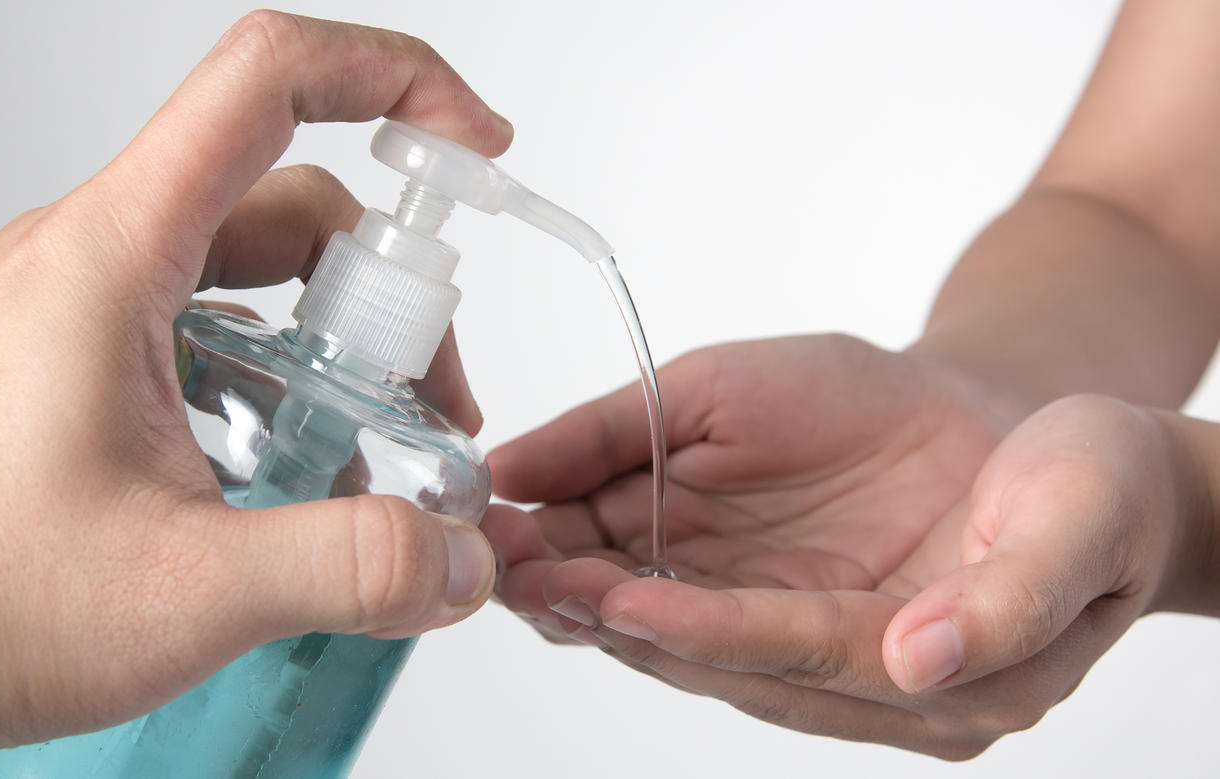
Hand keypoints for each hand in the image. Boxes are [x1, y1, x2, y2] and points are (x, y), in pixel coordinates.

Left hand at [0, 12, 509, 749]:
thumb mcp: (181, 590)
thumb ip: (346, 567)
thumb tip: (457, 558)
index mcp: (110, 258)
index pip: (267, 85)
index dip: (393, 80)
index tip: (476, 141)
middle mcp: (97, 258)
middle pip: (297, 205)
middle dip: (391, 295)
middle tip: (434, 403)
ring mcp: (90, 308)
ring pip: (263, 272)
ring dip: (342, 347)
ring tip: (372, 453)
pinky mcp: (91, 360)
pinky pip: (219, 326)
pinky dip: (286, 381)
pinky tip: (298, 474)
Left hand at [484, 339, 1198, 756]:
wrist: (1058, 435)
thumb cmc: (1088, 474)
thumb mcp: (1077, 518)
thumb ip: (1005, 603)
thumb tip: (913, 664)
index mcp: (940, 667)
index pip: (806, 656)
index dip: (713, 631)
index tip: (619, 600)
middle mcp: (860, 673)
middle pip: (721, 658)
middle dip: (613, 617)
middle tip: (519, 573)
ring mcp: (814, 634)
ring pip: (686, 632)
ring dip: (593, 597)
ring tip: (510, 554)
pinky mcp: (781, 592)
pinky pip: (689, 588)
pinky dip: (618, 564)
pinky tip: (555, 543)